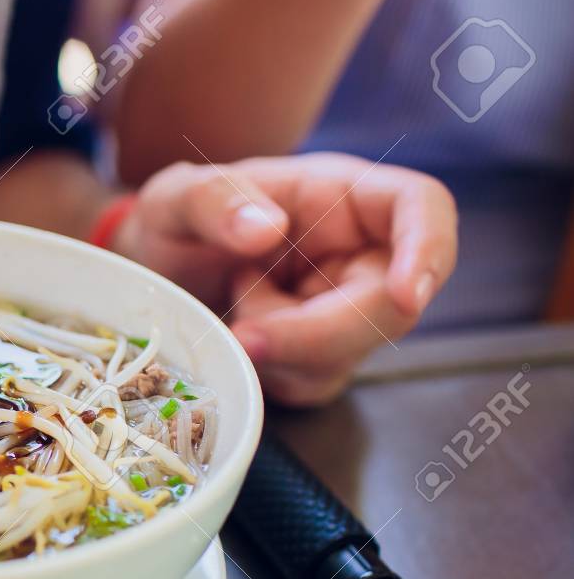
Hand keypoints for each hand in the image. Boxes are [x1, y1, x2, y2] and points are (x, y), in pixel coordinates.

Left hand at [110, 153, 456, 404]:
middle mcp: (355, 254)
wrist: (149, 277)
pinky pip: (311, 381)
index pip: (421, 208)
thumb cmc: (172, 224)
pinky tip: (235, 337)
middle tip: (243, 333)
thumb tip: (269, 227)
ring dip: (279, 349)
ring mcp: (340, 310)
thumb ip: (213, 202)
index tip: (406, 296)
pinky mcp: (317, 357)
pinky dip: (267, 371)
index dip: (429, 249)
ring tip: (229, 307)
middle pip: (391, 306)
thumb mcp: (173, 199)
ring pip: (348, 354)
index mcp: (340, 197)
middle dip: (317, 331)